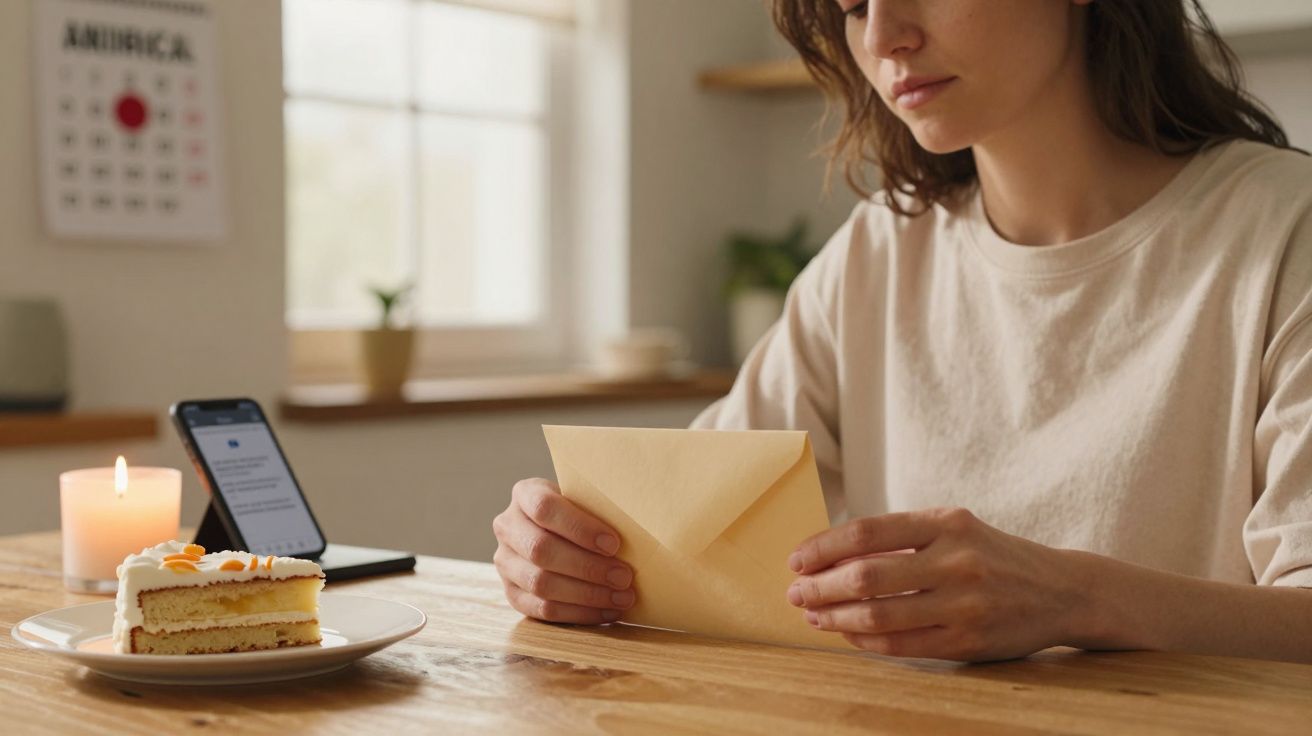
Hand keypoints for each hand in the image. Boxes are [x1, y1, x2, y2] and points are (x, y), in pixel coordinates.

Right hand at [492, 478, 635, 624]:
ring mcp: (505, 562)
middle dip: (588, 567)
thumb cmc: (583, 513)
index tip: (614, 544)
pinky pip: (543, 610)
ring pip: (541, 583)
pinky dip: (580, 613)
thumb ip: (602, 508)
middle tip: (624, 576)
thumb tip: (638, 531)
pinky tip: (607, 612)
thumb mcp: (587, 500)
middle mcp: (507, 527)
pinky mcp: (512, 593)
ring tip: (622, 597)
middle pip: (541, 550)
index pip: (545, 508)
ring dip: (587, 594)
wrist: (561, 531)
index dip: (580, 528)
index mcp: (525, 494)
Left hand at [786, 507, 1085, 661]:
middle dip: (821, 586)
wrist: (1062, 590)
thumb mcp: (956, 529)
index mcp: (948, 522)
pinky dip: (865, 641)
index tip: (798, 560)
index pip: (867, 531)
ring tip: (814, 615)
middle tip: (795, 593)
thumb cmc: (992, 555)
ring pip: (879, 615)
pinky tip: (848, 634)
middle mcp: (956, 560)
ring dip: (836, 618)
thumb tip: (831, 555)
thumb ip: (902, 538)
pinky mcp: (968, 640)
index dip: (823, 547)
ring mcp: (964, 604)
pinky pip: (901, 645)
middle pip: (867, 576)